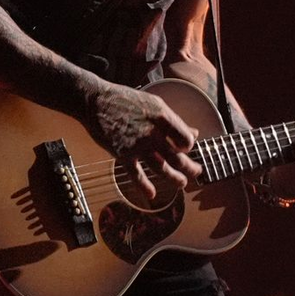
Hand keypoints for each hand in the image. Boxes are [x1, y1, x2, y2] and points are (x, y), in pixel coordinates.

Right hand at [84, 81, 200, 199]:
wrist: (97, 102)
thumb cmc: (127, 101)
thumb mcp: (156, 105)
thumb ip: (175, 121)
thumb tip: (194, 133)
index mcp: (163, 118)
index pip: (185, 139)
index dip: (190, 146)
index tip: (187, 148)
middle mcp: (153, 134)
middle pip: (176, 156)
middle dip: (190, 167)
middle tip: (197, 172)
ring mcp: (138, 146)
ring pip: (161, 168)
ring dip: (174, 178)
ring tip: (182, 183)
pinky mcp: (123, 154)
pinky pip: (136, 174)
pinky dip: (144, 186)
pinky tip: (152, 194)